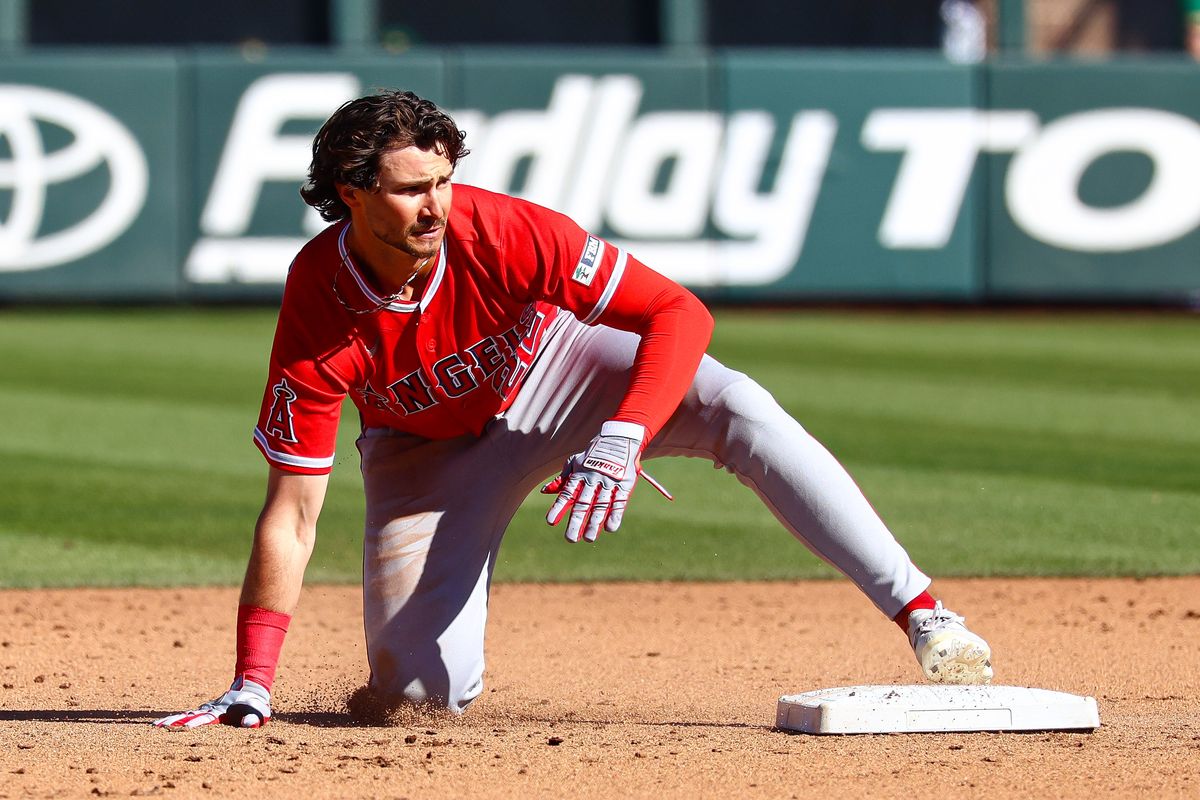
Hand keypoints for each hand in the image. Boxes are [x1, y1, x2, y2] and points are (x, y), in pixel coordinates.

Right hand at [153, 676, 271, 728]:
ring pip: (187, 714)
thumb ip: (253, 719)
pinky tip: (165, 723)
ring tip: (155, 725)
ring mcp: (207, 709)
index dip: (195, 723)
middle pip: (190, 716)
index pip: (206, 720)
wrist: (251, 687)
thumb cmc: (256, 705)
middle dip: (175, 721)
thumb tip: (248, 724)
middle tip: (157, 726)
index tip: (183, 728)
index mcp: (222, 713)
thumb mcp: (259, 712)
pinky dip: (177, 718)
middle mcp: (211, 710)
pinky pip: (190, 714)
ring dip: (172, 720)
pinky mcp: (206, 710)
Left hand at [543, 421, 670, 542]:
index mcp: (580, 474)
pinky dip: (614, 515)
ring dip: (594, 523)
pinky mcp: (624, 485)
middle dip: (576, 522)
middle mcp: (593, 479)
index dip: (559, 508)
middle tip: (570, 539)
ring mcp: (609, 482)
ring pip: (600, 506)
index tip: (550, 521)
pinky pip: (619, 503)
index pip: (567, 493)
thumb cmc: (593, 454)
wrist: (619, 439)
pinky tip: (609, 528)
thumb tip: (545, 491)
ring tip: (588, 539)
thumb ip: (562, 479)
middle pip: (583, 503)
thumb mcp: (576, 462)